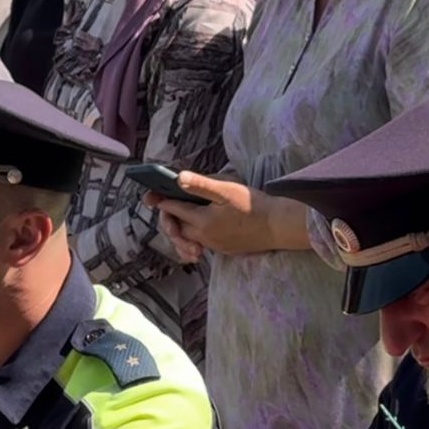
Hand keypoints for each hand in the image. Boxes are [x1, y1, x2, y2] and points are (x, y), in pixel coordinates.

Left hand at [145, 171, 300, 258]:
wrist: (278, 226)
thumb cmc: (253, 205)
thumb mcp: (226, 189)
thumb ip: (200, 184)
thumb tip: (177, 178)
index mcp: (202, 221)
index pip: (174, 209)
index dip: (161, 199)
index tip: (150, 195)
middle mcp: (204, 237)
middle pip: (177, 228)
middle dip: (168, 217)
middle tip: (162, 204)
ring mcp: (215, 246)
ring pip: (189, 238)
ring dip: (180, 230)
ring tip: (174, 224)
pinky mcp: (225, 250)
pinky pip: (202, 245)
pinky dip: (193, 239)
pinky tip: (196, 234)